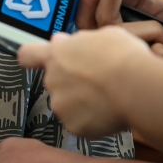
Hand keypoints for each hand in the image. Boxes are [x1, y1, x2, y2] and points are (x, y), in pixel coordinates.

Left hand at [18, 26, 158, 137]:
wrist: (136, 88)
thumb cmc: (123, 56)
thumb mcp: (103, 35)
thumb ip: (78, 40)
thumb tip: (60, 41)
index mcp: (56, 56)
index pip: (27, 55)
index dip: (32, 57)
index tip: (39, 60)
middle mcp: (52, 81)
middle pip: (56, 82)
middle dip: (71, 82)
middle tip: (98, 81)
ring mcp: (61, 106)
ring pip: (68, 105)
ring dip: (82, 103)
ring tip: (109, 98)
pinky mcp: (74, 127)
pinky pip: (82, 124)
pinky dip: (93, 121)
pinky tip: (111, 113)